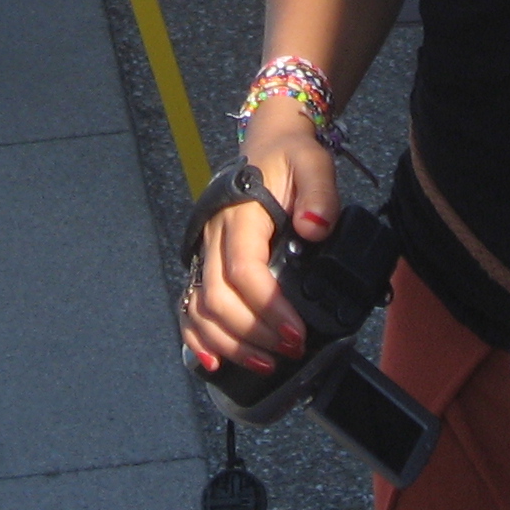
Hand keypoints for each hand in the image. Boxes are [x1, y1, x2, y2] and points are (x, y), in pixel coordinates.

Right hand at [180, 118, 337, 374]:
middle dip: (253, 333)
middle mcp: (214, 235)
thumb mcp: (313, 163)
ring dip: (231, 343)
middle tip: (291, 351)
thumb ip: (319, 192)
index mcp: (239, 213)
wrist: (269, 145)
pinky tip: (216, 363)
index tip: (297, 333)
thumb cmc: (292, 157)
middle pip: (218, 297)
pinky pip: (190, 307)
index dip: (267, 307)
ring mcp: (205, 251)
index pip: (243, 269)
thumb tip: (315, 228)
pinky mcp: (205, 264)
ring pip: (201, 308)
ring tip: (267, 364)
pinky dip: (199, 339)